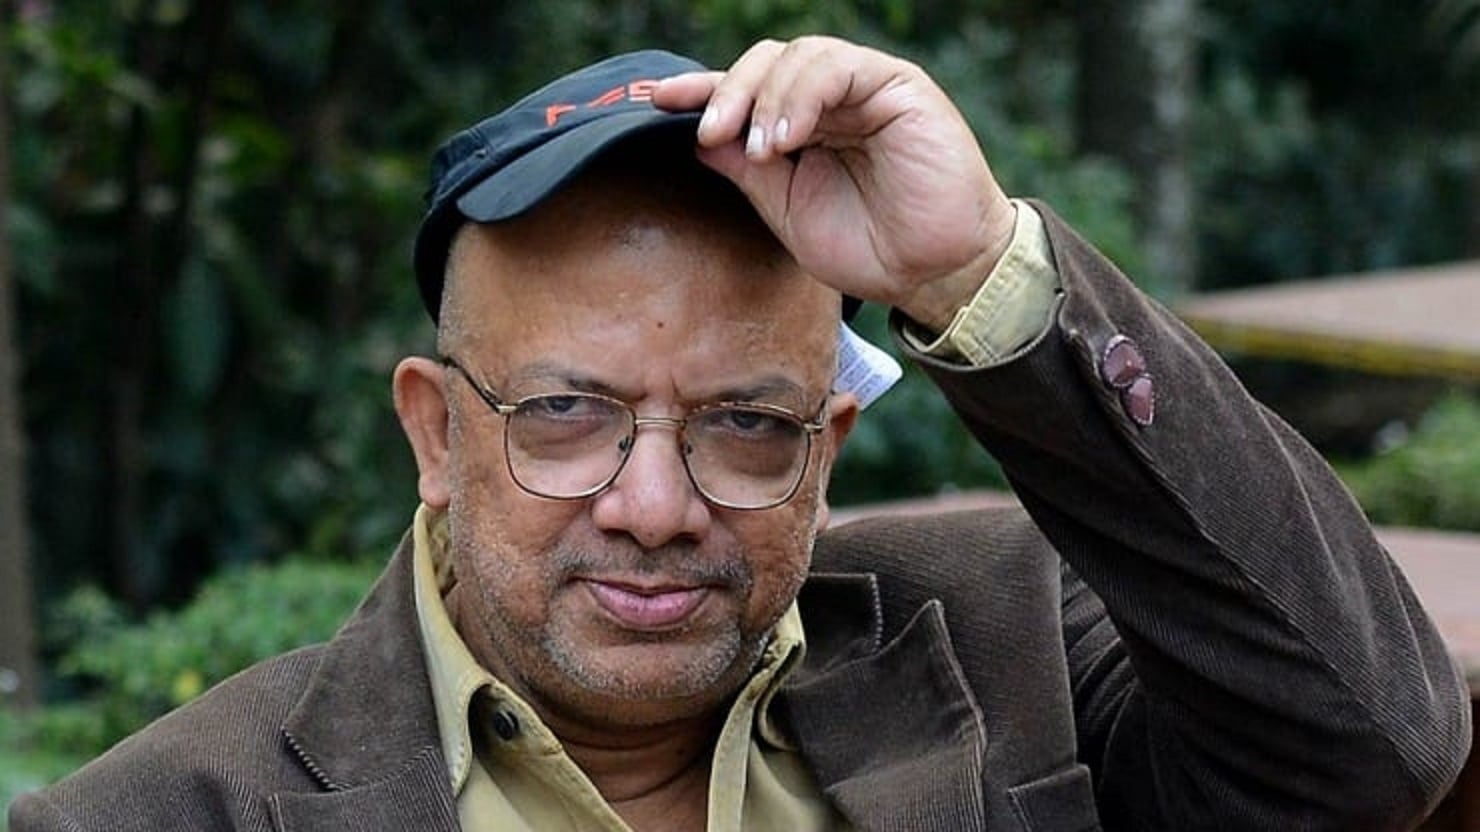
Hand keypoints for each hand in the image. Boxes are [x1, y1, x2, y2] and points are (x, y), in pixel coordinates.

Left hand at [654, 36, 1016, 331]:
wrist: (935, 272)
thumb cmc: (872, 249)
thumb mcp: (791, 214)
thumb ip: (750, 174)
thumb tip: (700, 143)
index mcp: (805, 127)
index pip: (746, 94)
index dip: (703, 91)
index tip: (657, 102)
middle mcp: (831, 100)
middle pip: (763, 64)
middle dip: (726, 93)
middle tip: (707, 132)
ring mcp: (863, 88)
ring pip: (797, 57)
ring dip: (765, 99)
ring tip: (761, 150)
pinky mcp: (896, 84)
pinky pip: (837, 66)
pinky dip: (801, 95)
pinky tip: (785, 137)